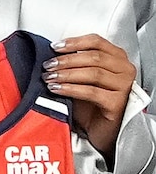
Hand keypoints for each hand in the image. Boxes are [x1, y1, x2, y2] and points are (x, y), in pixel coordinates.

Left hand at [41, 34, 135, 159]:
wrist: (101, 132)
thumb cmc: (93, 105)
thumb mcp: (83, 79)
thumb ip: (76, 65)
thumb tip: (53, 55)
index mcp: (118, 58)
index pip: (96, 41)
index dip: (74, 42)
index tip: (55, 47)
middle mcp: (125, 69)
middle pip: (94, 57)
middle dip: (67, 60)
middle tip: (48, 65)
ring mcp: (124, 86)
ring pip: (93, 73)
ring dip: (67, 74)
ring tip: (50, 77)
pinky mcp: (118, 103)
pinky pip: (91, 92)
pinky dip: (71, 89)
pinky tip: (57, 89)